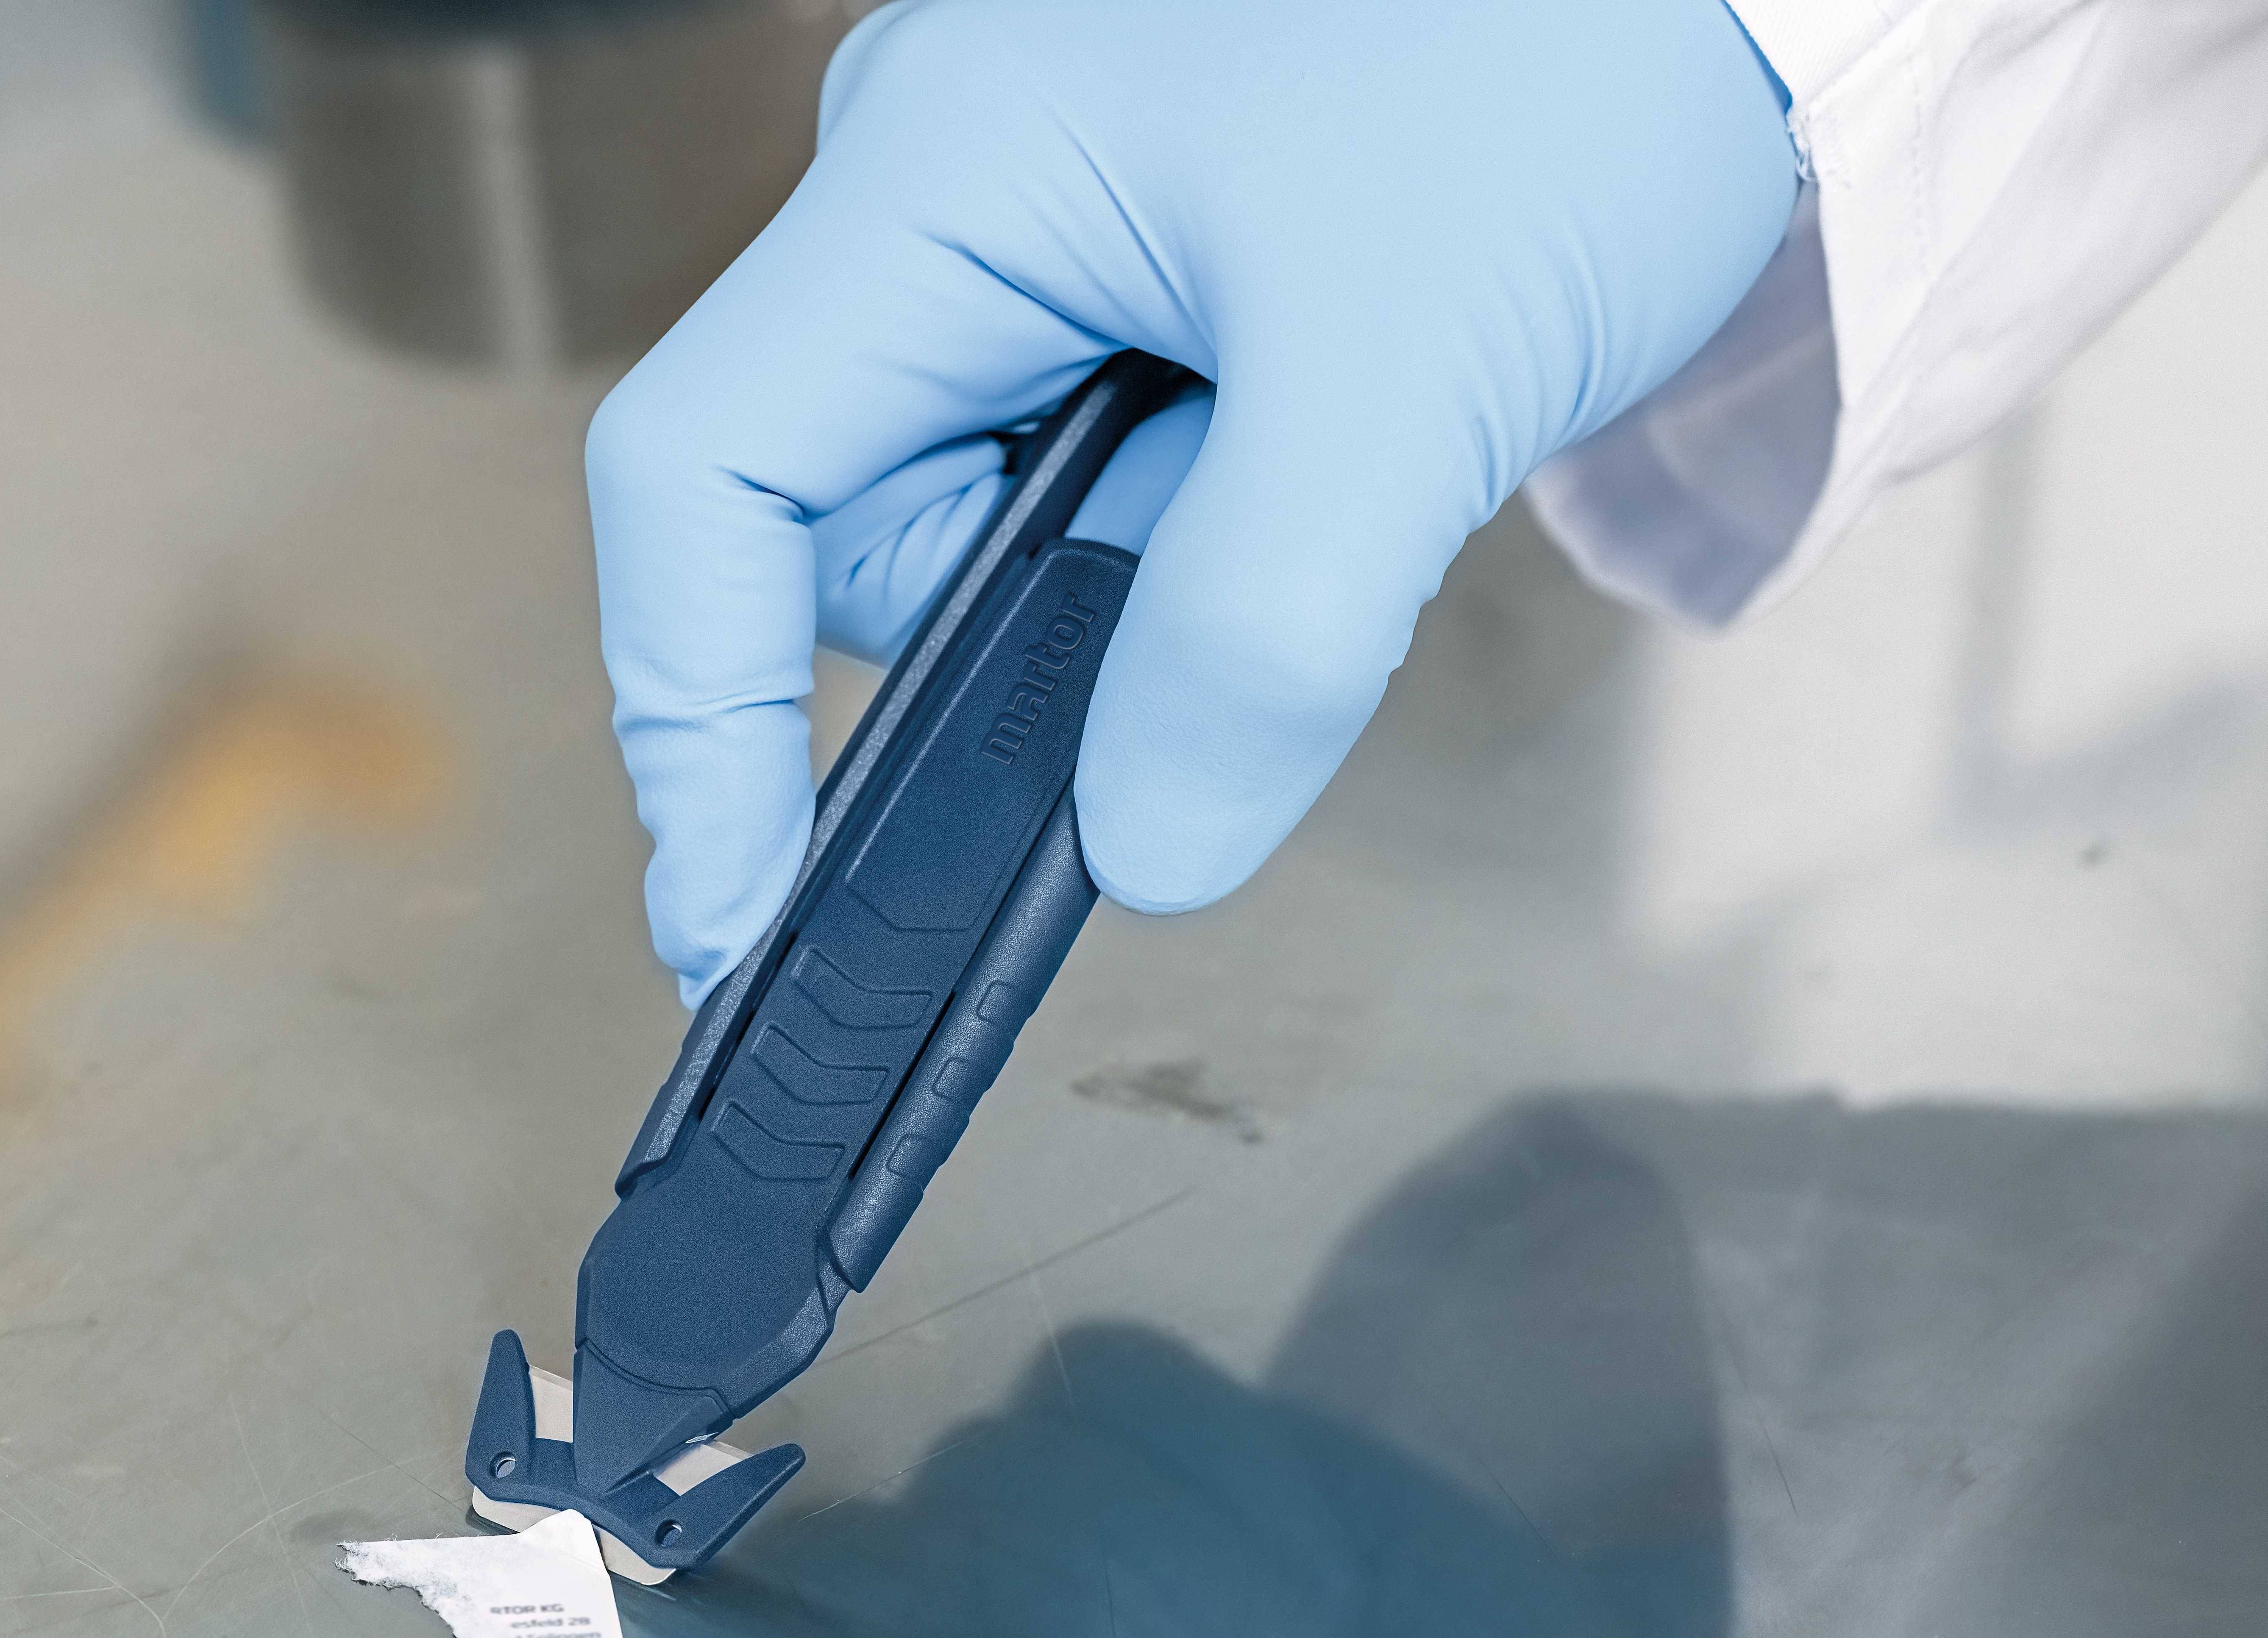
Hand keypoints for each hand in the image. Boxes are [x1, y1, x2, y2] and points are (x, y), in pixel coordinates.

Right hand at [586, 0, 1798, 995]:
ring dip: (1125, 570)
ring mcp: (1017, 216)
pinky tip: (1303, 446)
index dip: (695, 721)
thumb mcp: (1417, 380)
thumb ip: (1257, 638)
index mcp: (933, 166)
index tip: (750, 922)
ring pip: (975, 514)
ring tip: (1321, 458)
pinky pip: (1072, 468)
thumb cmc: (1571, 64)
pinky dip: (1175, 525)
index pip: (700, 479)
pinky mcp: (1112, 261)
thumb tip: (1144, 849)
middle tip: (1242, 572)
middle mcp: (931, 177)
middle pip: (844, 520)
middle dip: (1013, 625)